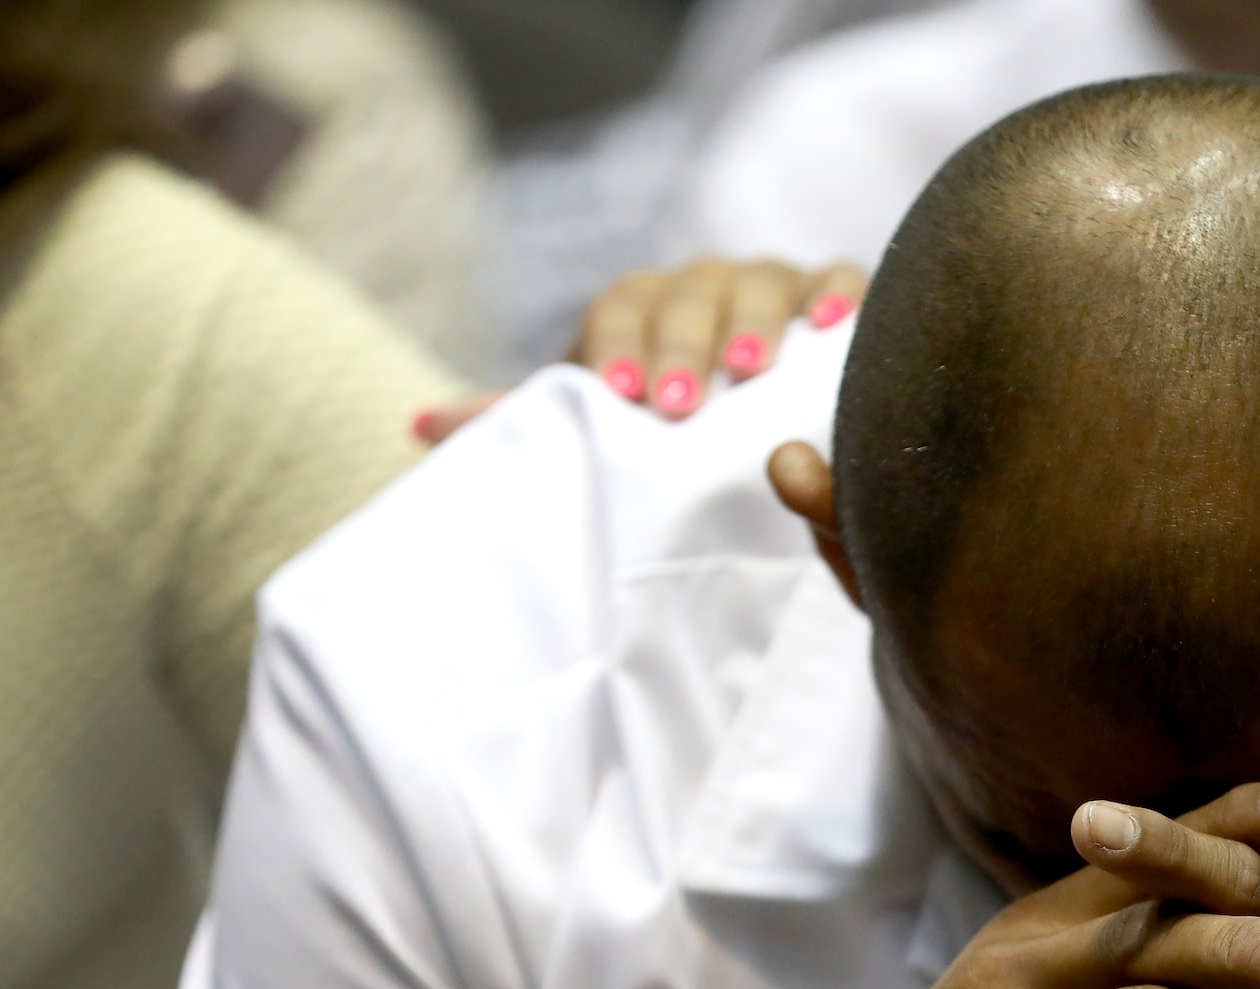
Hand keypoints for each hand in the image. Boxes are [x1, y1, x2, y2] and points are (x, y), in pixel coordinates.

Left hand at [412, 256, 867, 442]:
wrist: (762, 436)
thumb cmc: (672, 438)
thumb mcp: (601, 432)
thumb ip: (526, 423)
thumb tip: (419, 423)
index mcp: (643, 311)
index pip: (621, 307)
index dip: (620, 344)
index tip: (623, 395)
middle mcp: (704, 287)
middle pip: (688, 292)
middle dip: (682, 342)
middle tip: (681, 403)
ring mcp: (773, 286)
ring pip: (760, 280)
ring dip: (753, 319)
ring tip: (752, 370)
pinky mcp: (836, 299)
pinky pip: (840, 280)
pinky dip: (840, 296)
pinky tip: (835, 328)